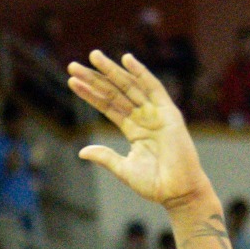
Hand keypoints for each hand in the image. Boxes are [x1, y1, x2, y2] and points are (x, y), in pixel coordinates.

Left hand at [68, 50, 215, 213]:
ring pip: (129, 86)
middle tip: (73, 66)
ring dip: (111, 71)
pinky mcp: (168, 113)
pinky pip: (153, 87)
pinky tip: (126, 59)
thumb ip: (105, 156)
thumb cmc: (154, 184)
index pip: (107, 106)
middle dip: (95, 78)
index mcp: (134, 129)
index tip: (72, 82)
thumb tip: (82, 151)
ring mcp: (156, 113)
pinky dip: (140, 72)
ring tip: (93, 57)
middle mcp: (144, 117)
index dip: (90, 94)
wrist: (178, 192)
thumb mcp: (123, 168)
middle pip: (115, 92)